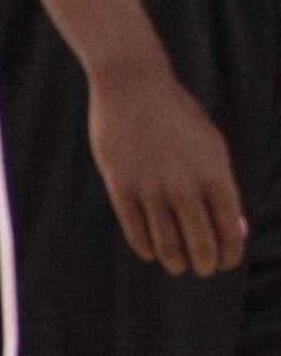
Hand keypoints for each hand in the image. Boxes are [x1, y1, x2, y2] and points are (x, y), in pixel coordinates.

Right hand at [88, 62, 248, 275]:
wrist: (133, 86)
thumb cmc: (178, 116)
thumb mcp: (213, 148)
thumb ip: (223, 188)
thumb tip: (234, 229)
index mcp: (215, 176)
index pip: (230, 232)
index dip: (230, 255)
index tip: (225, 263)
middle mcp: (185, 186)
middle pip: (200, 243)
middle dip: (204, 264)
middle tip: (202, 269)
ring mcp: (151, 187)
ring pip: (166, 242)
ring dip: (174, 260)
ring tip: (177, 265)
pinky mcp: (120, 185)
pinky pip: (135, 228)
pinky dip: (145, 247)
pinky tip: (150, 251)